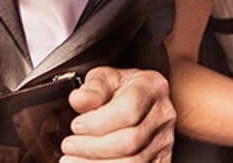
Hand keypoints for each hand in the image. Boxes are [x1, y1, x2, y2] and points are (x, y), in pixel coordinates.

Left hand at [60, 66, 174, 161]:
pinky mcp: (159, 161)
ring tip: (72, 160)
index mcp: (151, 88)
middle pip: (130, 142)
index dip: (98, 122)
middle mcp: (162, 116)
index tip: (77, 125)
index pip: (128, 111)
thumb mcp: (105, 78)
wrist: (141, 103)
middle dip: (93, 147)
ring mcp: (162, 143)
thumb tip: (79, 99)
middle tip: (70, 145)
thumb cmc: (122, 89)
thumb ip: (92, 88)